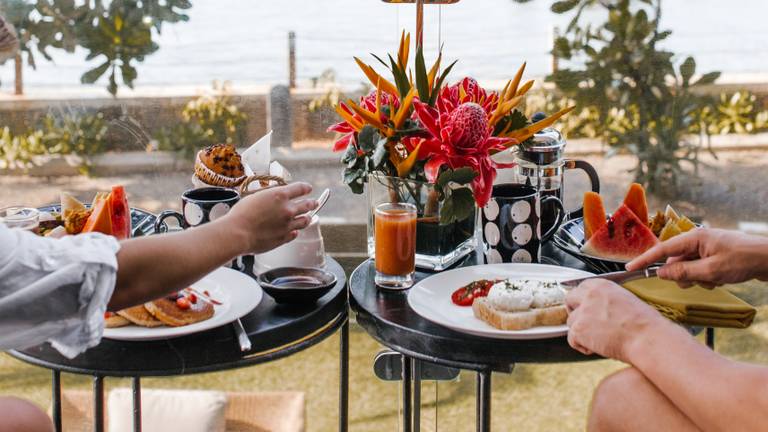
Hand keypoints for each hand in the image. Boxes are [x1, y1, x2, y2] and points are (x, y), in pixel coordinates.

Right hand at [221, 182, 317, 253]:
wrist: (238, 233)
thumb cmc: (241, 214)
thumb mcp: (256, 196)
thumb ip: (270, 196)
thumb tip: (277, 197)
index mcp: (280, 195)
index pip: (300, 188)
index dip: (306, 188)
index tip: (308, 188)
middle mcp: (288, 209)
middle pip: (307, 205)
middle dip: (312, 203)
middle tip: (314, 202)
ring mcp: (288, 225)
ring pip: (305, 221)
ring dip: (307, 218)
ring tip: (309, 217)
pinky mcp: (284, 238)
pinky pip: (294, 234)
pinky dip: (295, 231)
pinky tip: (294, 231)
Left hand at [566, 279, 665, 362]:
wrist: (646, 338)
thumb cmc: (643, 323)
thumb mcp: (625, 300)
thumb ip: (607, 300)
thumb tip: (599, 307)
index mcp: (602, 285)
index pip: (582, 287)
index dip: (582, 300)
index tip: (585, 307)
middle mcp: (589, 295)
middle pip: (569, 300)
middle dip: (574, 311)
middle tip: (584, 323)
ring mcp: (582, 312)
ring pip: (571, 322)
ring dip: (580, 331)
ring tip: (598, 339)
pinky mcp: (579, 329)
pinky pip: (572, 339)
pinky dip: (582, 346)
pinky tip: (596, 348)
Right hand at [627, 228, 767, 287]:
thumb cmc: (743, 260)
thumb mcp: (711, 271)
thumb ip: (683, 272)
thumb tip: (662, 273)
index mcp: (694, 238)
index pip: (662, 249)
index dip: (645, 259)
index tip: (630, 267)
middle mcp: (697, 240)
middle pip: (676, 261)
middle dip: (684, 275)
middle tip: (702, 280)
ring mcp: (706, 248)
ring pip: (688, 268)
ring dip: (698, 278)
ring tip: (716, 279)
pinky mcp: (713, 255)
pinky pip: (699, 269)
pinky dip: (706, 277)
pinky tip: (721, 278)